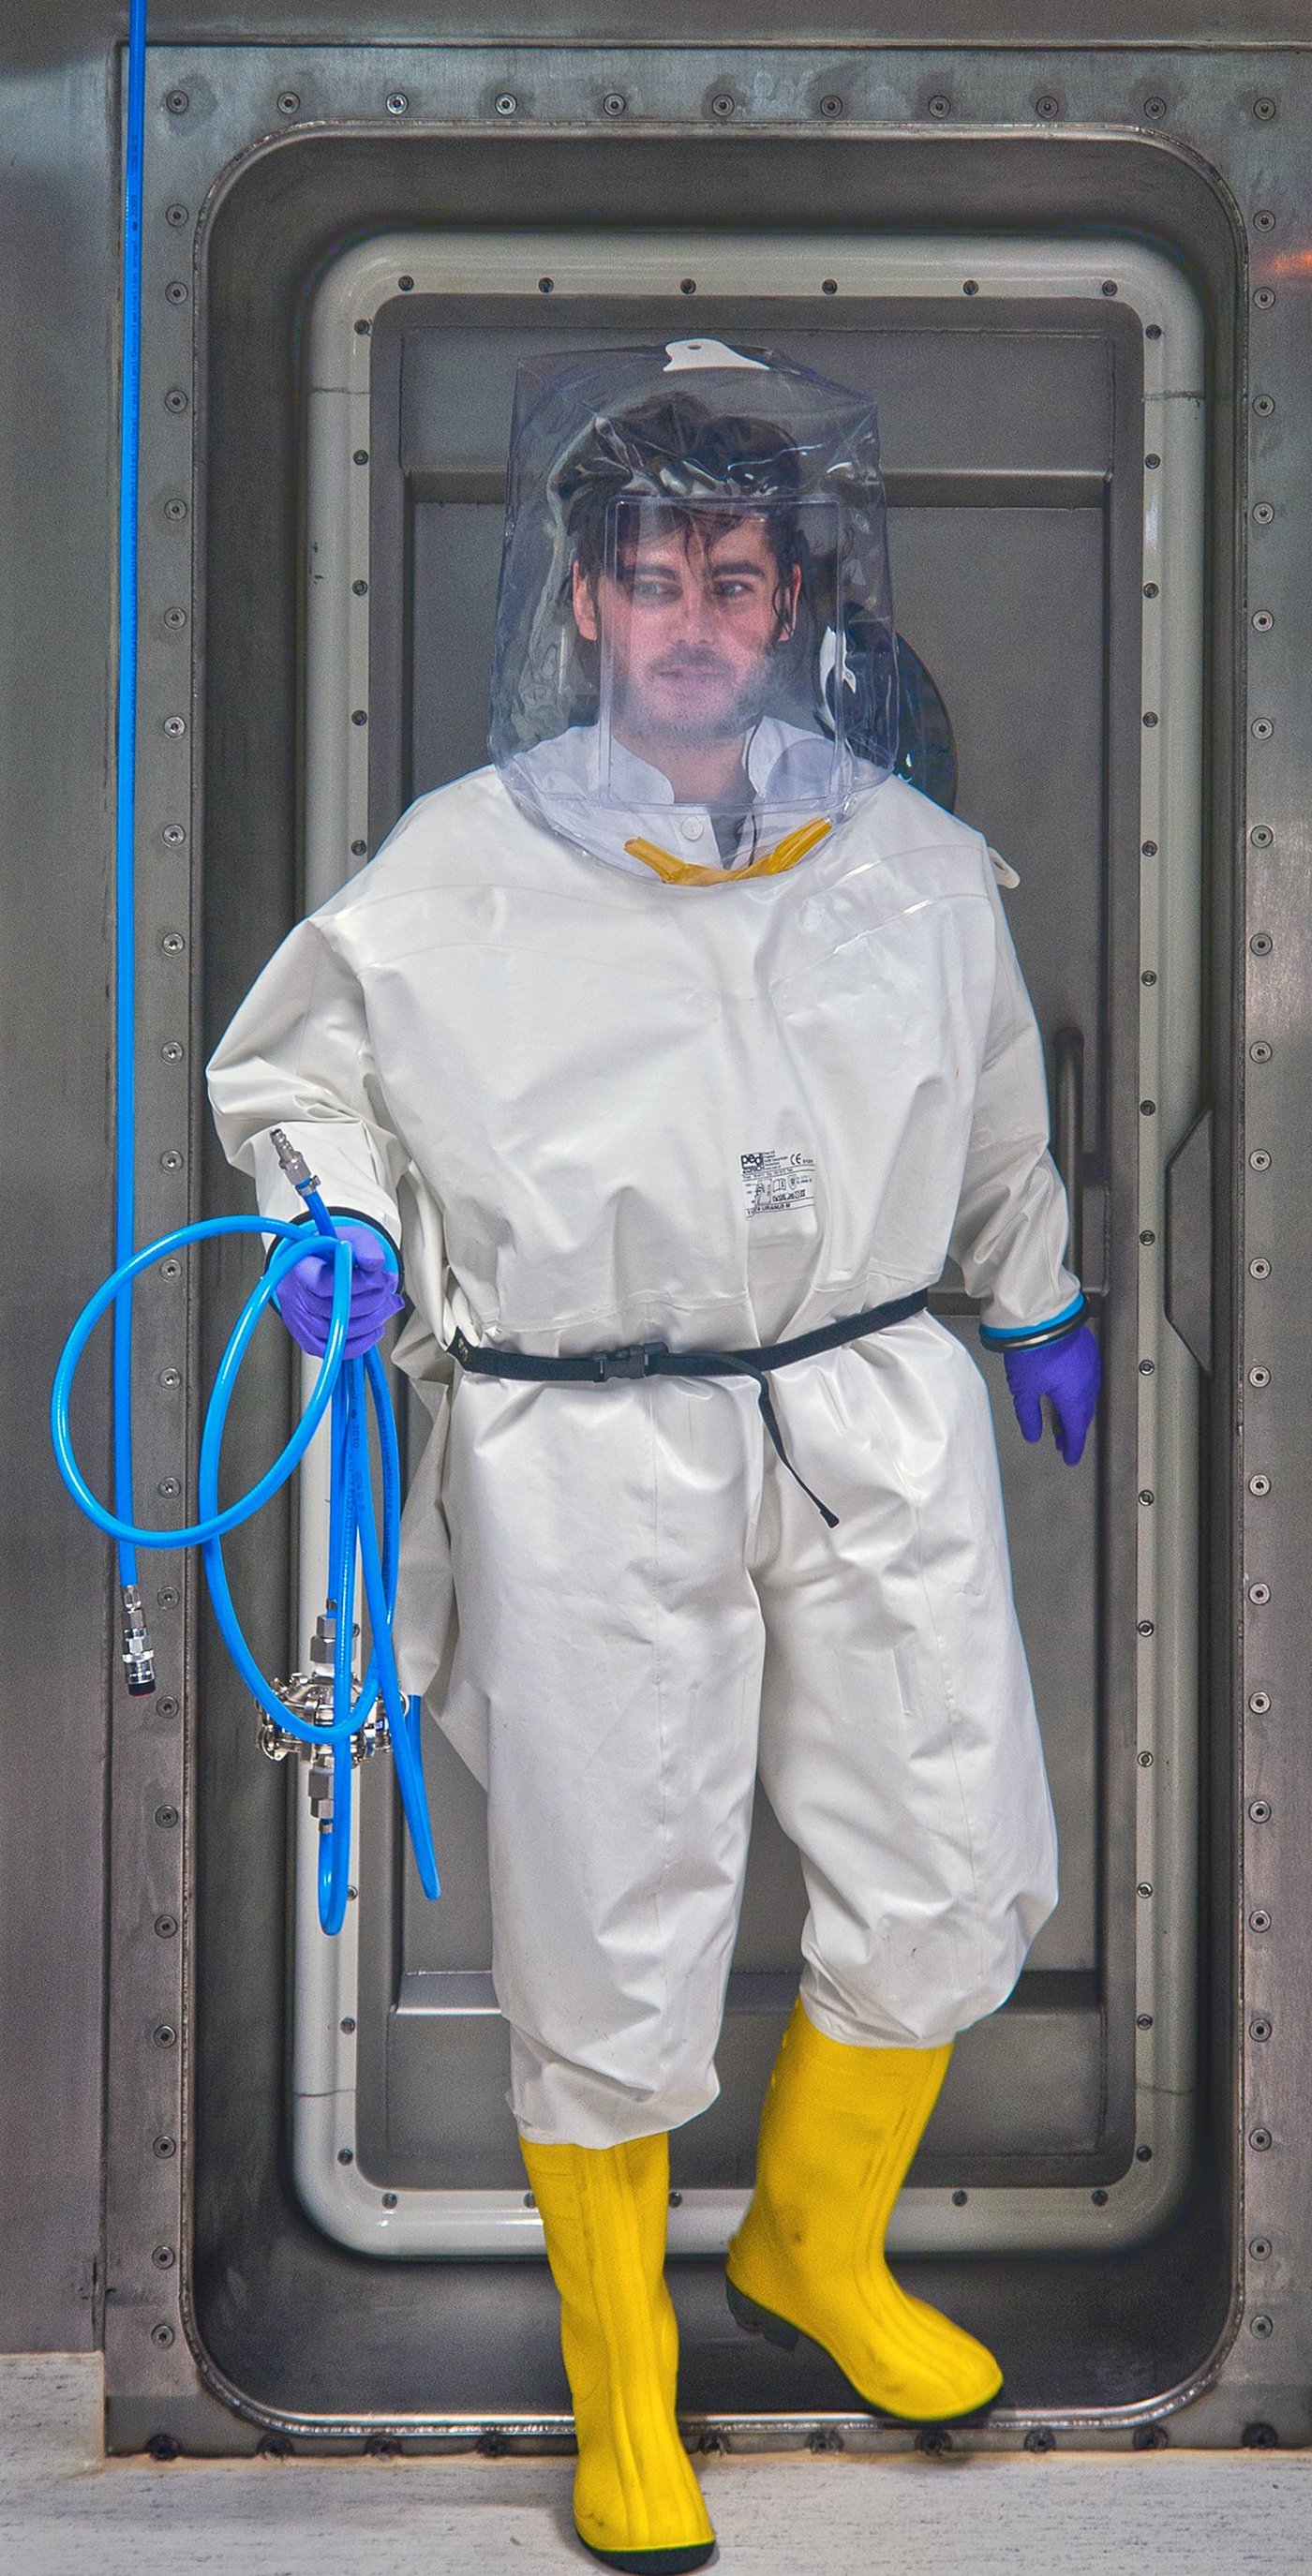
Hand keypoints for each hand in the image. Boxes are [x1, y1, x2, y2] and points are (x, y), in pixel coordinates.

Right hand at [274, 1220, 403, 1359]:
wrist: (319, 1264)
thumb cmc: (333, 1252)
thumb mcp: (352, 1237)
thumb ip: (366, 1246)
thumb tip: (374, 1263)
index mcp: (299, 1268)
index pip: (322, 1283)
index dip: (356, 1282)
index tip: (378, 1274)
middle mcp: (294, 1297)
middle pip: (335, 1309)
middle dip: (373, 1298)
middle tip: (388, 1285)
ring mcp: (299, 1321)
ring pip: (340, 1331)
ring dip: (374, 1318)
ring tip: (387, 1302)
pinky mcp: (308, 1339)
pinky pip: (337, 1350)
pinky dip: (363, 1341)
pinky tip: (375, 1327)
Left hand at [1003, 1322, 1099, 1466]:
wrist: (1042, 1315)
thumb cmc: (1032, 1349)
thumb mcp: (1024, 1389)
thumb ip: (1029, 1415)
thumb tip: (1033, 1434)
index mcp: (1074, 1398)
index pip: (1076, 1431)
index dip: (1073, 1448)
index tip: (1070, 1458)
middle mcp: (1088, 1384)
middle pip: (1083, 1415)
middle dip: (1073, 1430)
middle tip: (1064, 1441)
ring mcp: (1091, 1366)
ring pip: (1087, 1397)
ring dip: (1076, 1411)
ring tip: (1064, 1418)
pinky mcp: (1087, 1351)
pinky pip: (1088, 1379)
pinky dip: (1079, 1391)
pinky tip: (1068, 1390)